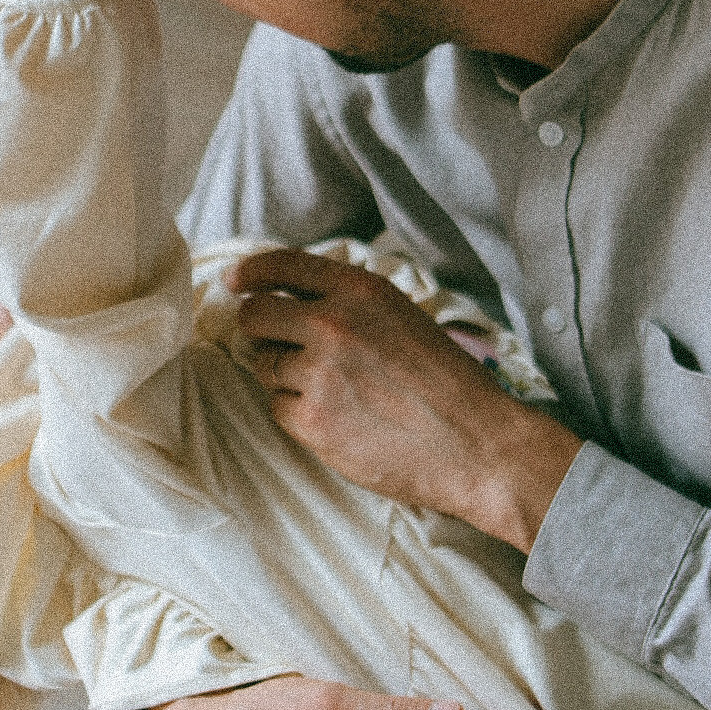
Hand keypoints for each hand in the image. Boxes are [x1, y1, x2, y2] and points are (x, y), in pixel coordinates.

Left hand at [229, 250, 580, 552]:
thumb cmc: (446, 381)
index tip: (235, 282)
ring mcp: (319, 373)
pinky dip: (296, 412)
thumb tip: (292, 299)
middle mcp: (332, 324)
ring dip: (283, 374)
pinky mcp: (313, 420)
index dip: (252, 273)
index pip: (283, 266)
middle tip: (277, 343)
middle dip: (259, 327)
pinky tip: (334, 417)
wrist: (475, 443)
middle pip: (256, 315)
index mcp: (359, 290)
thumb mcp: (401, 316)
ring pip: (264, 364)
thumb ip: (349, 303)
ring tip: (329, 388)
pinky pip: (277, 407)